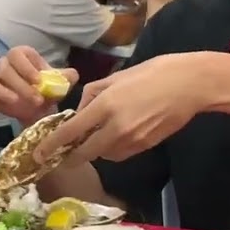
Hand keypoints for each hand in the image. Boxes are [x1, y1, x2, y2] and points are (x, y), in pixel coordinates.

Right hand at [0, 46, 78, 126]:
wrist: (39, 110)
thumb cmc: (47, 91)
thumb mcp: (60, 84)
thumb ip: (67, 77)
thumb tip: (72, 75)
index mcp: (22, 56)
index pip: (17, 53)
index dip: (26, 66)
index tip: (38, 81)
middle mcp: (5, 64)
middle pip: (4, 67)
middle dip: (20, 85)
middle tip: (36, 100)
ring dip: (0, 91)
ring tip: (16, 103)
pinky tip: (5, 109)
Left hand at [34, 53, 203, 162]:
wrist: (190, 85)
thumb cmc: (153, 73)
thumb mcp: (117, 77)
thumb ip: (93, 94)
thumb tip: (79, 111)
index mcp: (105, 105)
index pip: (70, 132)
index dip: (52, 146)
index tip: (39, 154)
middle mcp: (115, 128)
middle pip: (84, 153)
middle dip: (70, 156)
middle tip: (62, 154)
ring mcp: (131, 140)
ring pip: (102, 155)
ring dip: (94, 149)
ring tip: (96, 135)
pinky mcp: (144, 147)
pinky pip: (119, 154)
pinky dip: (111, 149)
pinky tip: (116, 135)